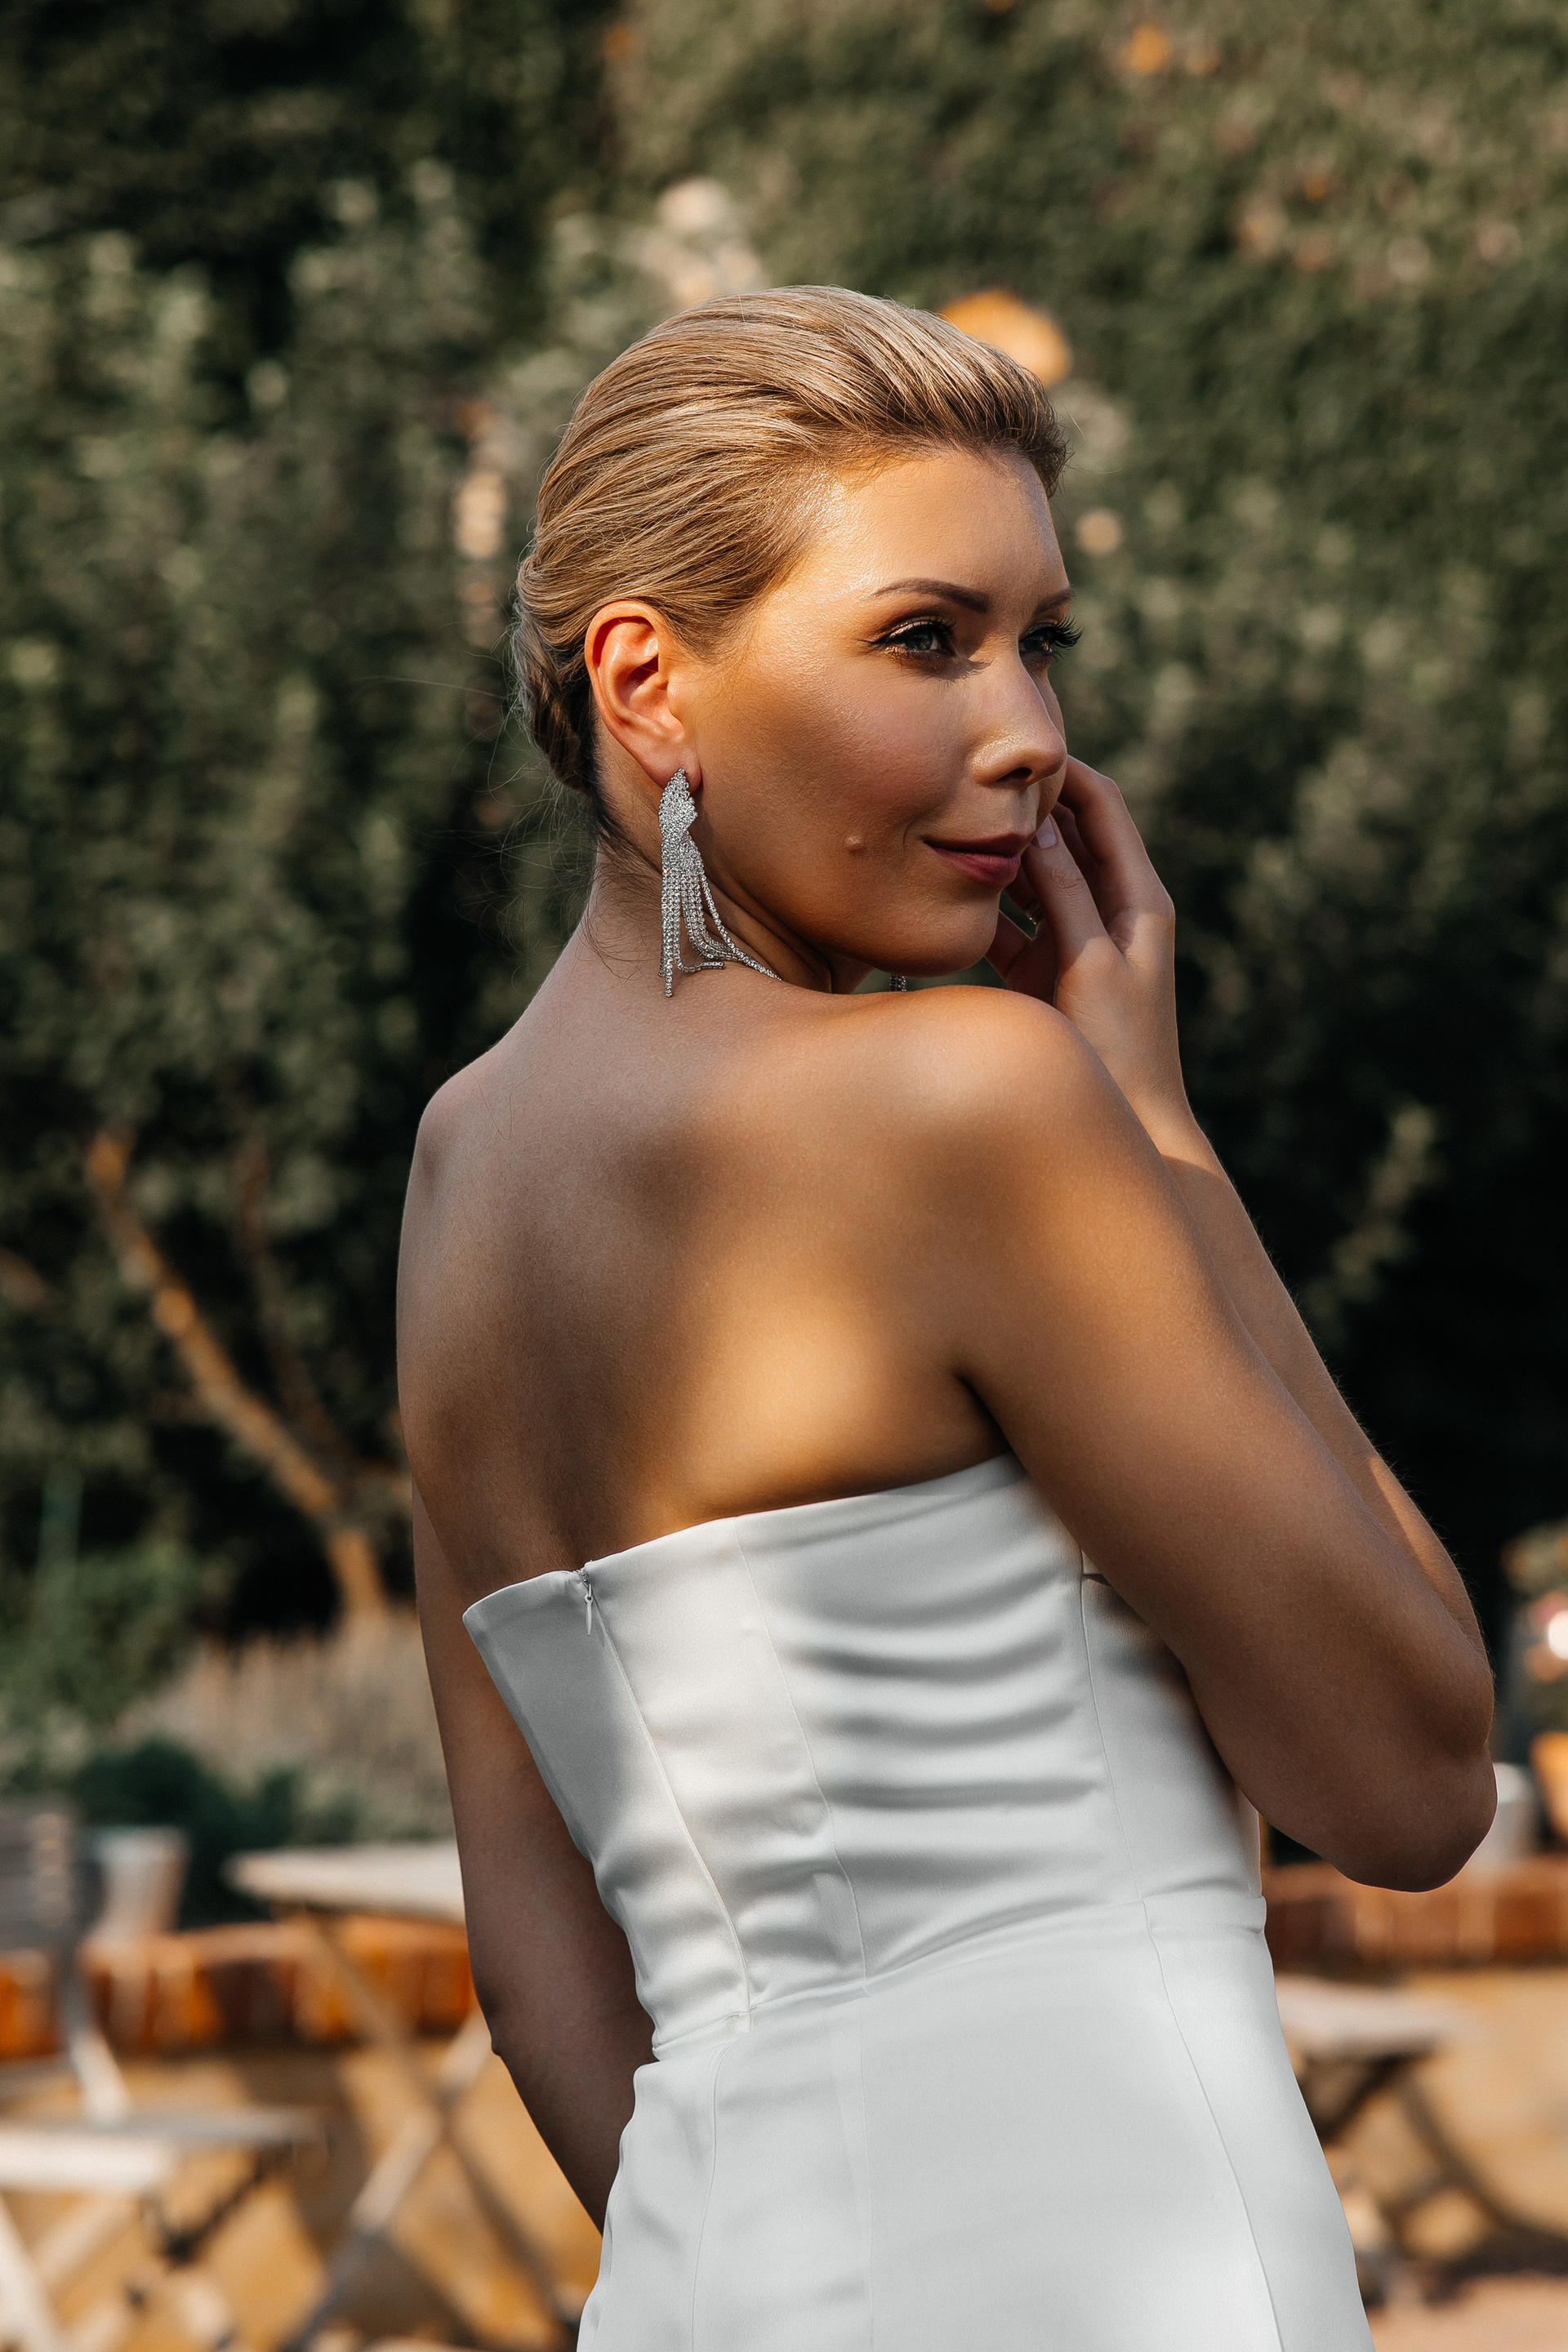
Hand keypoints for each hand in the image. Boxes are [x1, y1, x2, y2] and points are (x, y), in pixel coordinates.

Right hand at [985, 758, 1191, 1141]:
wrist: (1134, 1127)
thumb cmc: (1123, 1048)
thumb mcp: (1090, 963)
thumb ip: (1065, 895)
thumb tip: (1038, 828)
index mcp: (1139, 898)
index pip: (1103, 807)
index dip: (1065, 772)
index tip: (1015, 749)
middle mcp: (1110, 911)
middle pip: (1066, 835)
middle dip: (1024, 807)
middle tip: (969, 780)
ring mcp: (1077, 941)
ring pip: (1034, 878)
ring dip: (999, 857)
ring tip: (950, 827)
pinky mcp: (1048, 973)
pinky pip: (1011, 926)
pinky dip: (986, 910)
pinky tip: (948, 896)